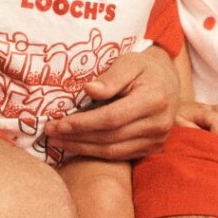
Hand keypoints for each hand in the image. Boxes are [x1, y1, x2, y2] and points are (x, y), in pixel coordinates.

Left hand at [43, 49, 178, 159]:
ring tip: (59, 141)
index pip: (112, 118)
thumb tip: (88, 90)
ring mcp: (156, 140)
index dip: (84, 123)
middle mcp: (157, 125)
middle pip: (110, 138)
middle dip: (77, 137)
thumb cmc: (143, 67)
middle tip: (50, 133)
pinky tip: (78, 146)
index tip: (58, 122)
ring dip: (83, 149)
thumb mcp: (129, 62)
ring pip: (114, 151)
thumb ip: (111, 77)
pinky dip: (97, 153)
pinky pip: (121, 155)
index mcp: (152, 100)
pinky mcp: (152, 148)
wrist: (167, 80)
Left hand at [175, 100, 217, 141]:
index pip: (215, 118)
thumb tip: (203, 138)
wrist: (172, 110)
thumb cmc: (174, 118)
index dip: (217, 131)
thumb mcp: (176, 123)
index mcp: (200, 111)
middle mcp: (211, 109)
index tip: (214, 142)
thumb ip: (188, 129)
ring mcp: (217, 112)